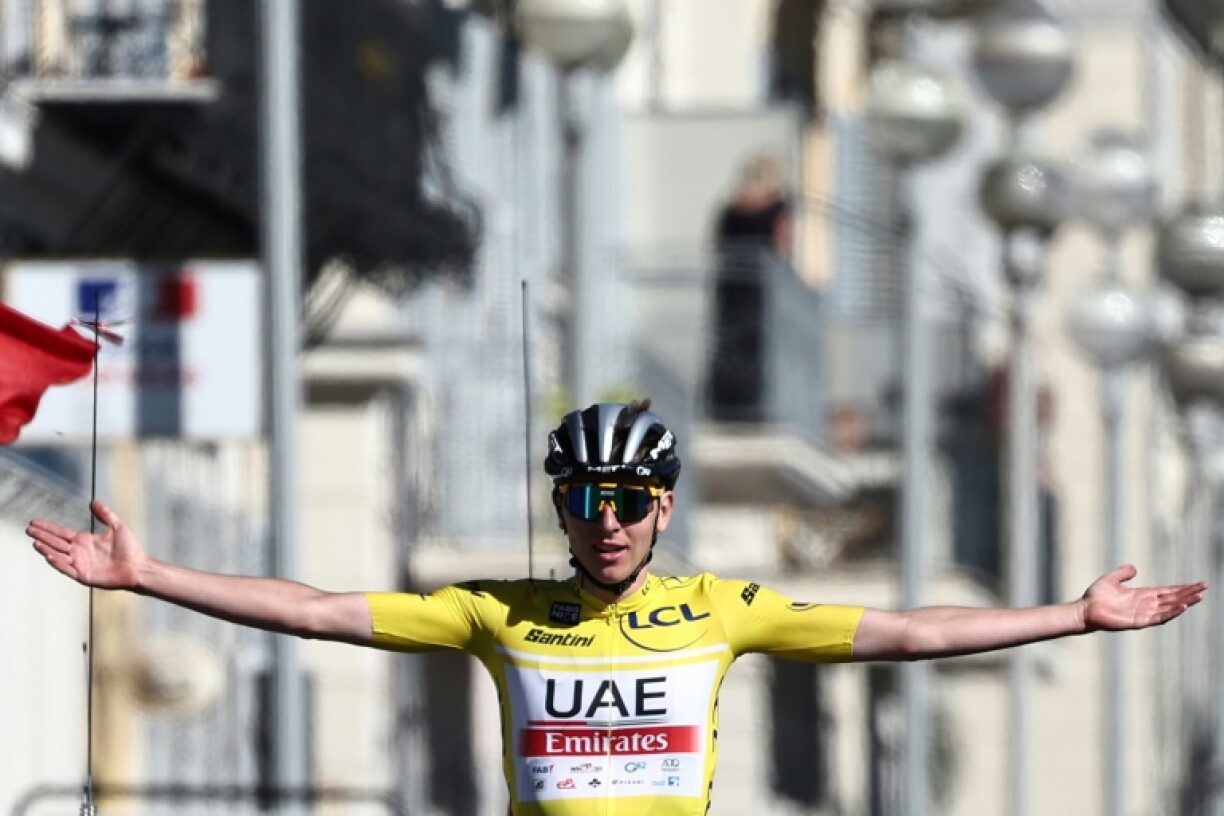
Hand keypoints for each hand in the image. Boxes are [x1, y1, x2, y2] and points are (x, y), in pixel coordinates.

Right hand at [27, 499, 147, 590]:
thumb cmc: (130, 549)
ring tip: (35, 542)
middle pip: (56, 542)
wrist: (138, 567)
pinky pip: (67, 568)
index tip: (34, 522)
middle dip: (42, 536)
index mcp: (84, 540)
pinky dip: (57, 562)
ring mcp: (80, 564)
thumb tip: (94, 501)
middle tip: (28, 529)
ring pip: (58, 555)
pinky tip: (49, 555)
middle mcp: (79, 552)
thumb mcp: (117, 526)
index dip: (48, 528)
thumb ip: (105, 514)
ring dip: (46, 549)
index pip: (61, 533)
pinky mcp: (83, 575)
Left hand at [1078, 564, 1205, 632]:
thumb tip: (1135, 567)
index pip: (1167, 591)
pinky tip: (1182, 607)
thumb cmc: (1096, 596)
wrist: (1085, 609)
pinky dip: (1171, 612)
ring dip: (1184, 603)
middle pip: (1173, 599)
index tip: (1198, 584)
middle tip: (1204, 588)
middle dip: (1189, 594)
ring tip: (1199, 597)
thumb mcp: (1111, 579)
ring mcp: (1144, 614)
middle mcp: (1146, 605)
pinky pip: (1159, 617)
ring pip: (1169, 608)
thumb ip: (1123, 573)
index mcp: (1143, 595)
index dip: (1182, 588)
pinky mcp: (1139, 621)